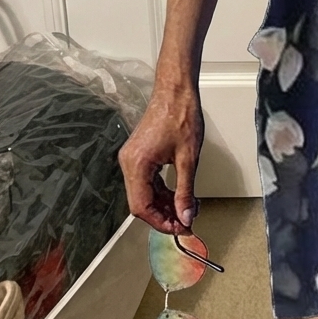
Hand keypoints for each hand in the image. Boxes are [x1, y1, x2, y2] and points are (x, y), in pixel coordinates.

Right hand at [118, 81, 203, 234]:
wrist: (176, 91)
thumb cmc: (181, 115)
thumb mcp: (188, 158)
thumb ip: (186, 191)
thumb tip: (186, 215)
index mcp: (137, 164)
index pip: (141, 207)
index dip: (160, 222)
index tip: (179, 228)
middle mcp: (128, 163)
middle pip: (140, 203)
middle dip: (163, 215)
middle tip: (185, 221)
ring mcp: (131, 158)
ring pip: (143, 193)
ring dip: (162, 204)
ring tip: (184, 209)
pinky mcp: (138, 154)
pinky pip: (145, 181)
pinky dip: (160, 191)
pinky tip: (176, 195)